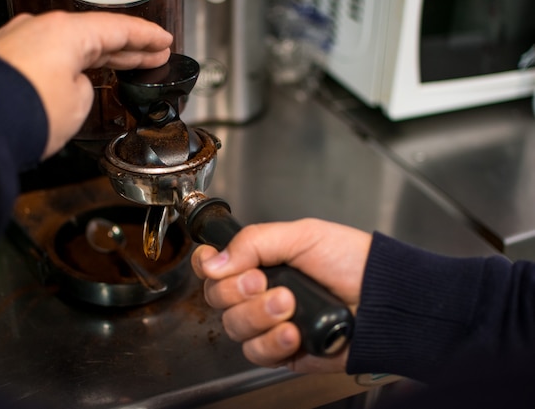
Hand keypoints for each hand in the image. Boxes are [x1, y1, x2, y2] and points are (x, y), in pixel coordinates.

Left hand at [0, 11, 172, 158]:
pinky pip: (49, 58)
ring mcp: (20, 43)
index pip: (119, 30)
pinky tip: (83, 76)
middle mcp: (41, 30)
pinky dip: (71, 65)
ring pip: (72, 47)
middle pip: (97, 37)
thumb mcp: (79, 102)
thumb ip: (86, 88)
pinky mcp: (5, 62)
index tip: (164, 43)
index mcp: (66, 32)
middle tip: (154, 55)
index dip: (147, 39)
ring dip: (100, 57)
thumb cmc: (27, 112)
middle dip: (129, 48)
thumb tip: (75, 87)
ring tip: (126, 67)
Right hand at [191, 218, 371, 372]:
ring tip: (289, 305)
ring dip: (259, 315)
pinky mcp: (281, 351)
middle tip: (263, 282)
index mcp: (259, 261)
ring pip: (234, 326)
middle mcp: (258, 293)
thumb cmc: (350, 261)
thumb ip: (254, 242)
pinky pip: (256, 353)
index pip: (215, 265)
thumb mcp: (302, 235)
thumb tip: (214, 261)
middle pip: (217, 298)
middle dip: (238, 290)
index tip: (213, 263)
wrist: (382, 298)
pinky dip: (272, 342)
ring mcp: (268, 323)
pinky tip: (293, 332)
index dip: (207, 265)